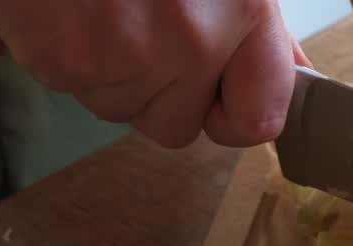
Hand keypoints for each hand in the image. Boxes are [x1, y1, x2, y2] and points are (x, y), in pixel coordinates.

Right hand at [0, 0, 308, 147]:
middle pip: (179, 126)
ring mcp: (124, 54)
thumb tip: (288, 71)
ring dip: (115, 74)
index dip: (234, 115)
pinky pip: (76, 90)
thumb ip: (257, 25)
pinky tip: (74, 11)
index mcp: (242, 9)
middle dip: (161, 92)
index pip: (259, 122)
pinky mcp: (64, 61)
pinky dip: (72, 58)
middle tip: (143, 28)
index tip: (221, 97)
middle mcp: (191, 39)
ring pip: (123, 110)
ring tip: (106, 10)